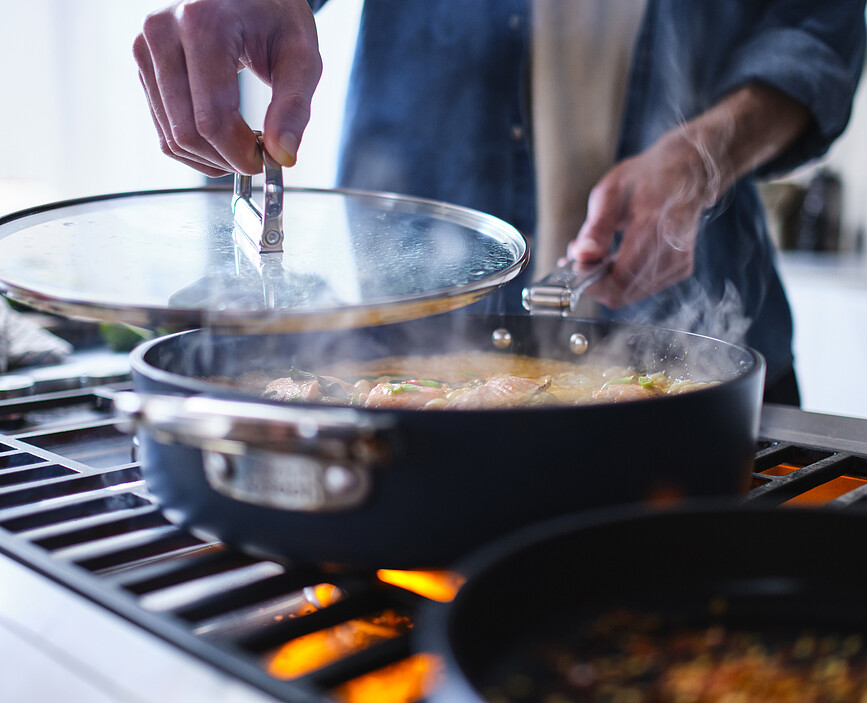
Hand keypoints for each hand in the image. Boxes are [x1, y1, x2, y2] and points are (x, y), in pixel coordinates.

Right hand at [133, 0, 321, 175]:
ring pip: (172, 138)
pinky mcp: (143, 64)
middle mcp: (164, 32)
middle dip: (226, 159)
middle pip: (187, 132)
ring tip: (243, 145)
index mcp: (203, 23)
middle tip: (258, 158)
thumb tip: (282, 155)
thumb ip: (294, 107)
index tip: (266, 162)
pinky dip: (194, 149)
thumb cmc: (276, 18)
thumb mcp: (301, 56)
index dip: (240, 153)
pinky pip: (163, 130)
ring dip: (211, 159)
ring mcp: (146, 47)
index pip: (211, 117)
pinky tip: (222, 141)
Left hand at [563, 84, 809, 308]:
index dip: (589, 282)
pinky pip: (642, 288)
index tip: (569, 268)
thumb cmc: (646, 178)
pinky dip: (624, 279)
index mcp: (653, 228)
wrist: (686, 173)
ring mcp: (679, 262)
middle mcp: (672, 250)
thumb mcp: (610, 193)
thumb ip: (595, 228)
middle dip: (594, 282)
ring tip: (600, 256)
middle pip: (622, 292)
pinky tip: (620, 258)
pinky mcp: (682, 268)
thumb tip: (581, 256)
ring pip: (630, 294)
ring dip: (608, 281)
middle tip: (579, 260)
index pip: (618, 278)